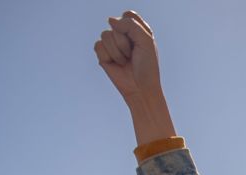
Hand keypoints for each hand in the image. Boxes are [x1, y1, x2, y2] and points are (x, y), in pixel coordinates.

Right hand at [94, 11, 175, 144]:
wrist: (140, 88)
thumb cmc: (147, 66)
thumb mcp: (145, 41)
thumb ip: (130, 25)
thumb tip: (110, 20)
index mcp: (137, 30)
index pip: (128, 15)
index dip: (131, 26)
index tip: (139, 41)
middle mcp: (123, 35)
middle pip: (115, 25)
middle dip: (125, 42)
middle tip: (133, 55)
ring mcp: (112, 44)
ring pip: (106, 35)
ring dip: (117, 51)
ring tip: (125, 61)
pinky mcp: (102, 54)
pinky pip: (99, 45)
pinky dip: (108, 56)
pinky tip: (115, 64)